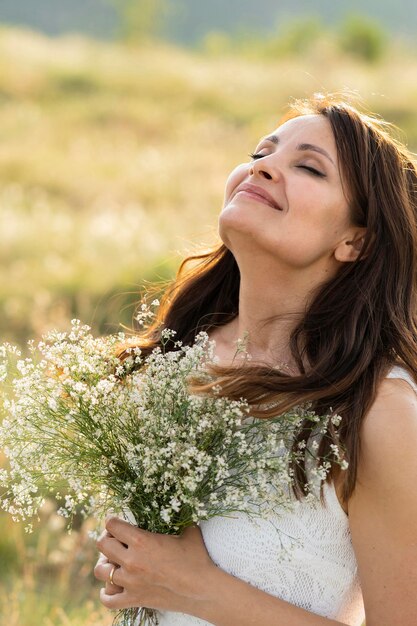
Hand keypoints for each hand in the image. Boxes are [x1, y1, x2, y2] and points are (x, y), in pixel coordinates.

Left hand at [94, 516, 215, 613]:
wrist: (204, 589)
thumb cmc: (198, 558)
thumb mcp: (188, 531)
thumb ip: (179, 518)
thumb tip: (181, 505)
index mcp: (142, 540)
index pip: (112, 525)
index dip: (112, 520)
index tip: (115, 520)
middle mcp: (132, 560)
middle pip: (102, 545)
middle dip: (107, 538)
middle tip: (115, 539)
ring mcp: (131, 582)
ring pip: (101, 571)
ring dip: (105, 564)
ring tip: (114, 561)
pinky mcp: (134, 600)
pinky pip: (108, 599)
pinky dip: (106, 593)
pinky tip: (112, 586)